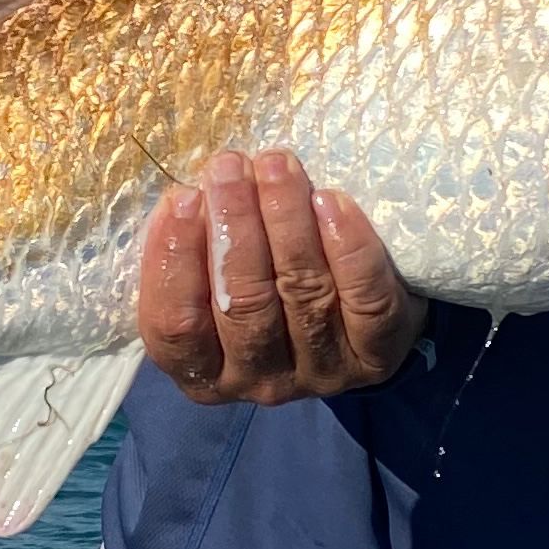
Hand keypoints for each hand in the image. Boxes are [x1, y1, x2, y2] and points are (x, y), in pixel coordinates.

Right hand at [139, 151, 429, 404]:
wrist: (360, 322)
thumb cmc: (266, 286)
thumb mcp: (215, 285)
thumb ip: (200, 254)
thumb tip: (191, 195)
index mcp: (204, 374)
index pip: (176, 327)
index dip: (174, 261)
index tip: (182, 197)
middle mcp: (259, 382)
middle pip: (243, 303)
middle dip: (234, 225)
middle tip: (229, 166)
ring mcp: (320, 373)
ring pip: (301, 292)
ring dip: (287, 220)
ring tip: (276, 166)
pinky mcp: (374, 356)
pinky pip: (364, 301)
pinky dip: (348, 249)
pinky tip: (330, 203)